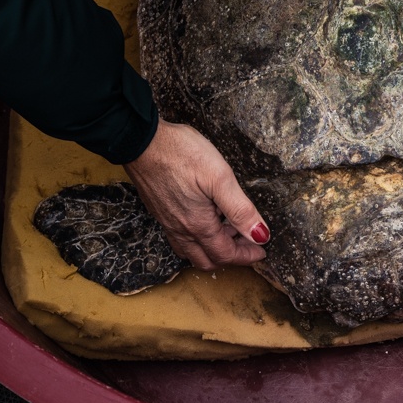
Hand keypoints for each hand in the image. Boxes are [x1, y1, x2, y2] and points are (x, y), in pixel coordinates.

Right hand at [123, 119, 268, 270]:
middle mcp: (181, 230)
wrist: (141, 142)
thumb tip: (260, 235)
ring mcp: (168, 222)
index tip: (262, 251)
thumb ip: (241, 210)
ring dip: (214, 249)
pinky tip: (207, 220)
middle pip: (208, 260)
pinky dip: (198, 240)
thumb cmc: (181, 154)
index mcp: (198, 225)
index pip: (226, 254)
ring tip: (231, 230)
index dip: (246, 256)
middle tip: (249, 244)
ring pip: (193, 252)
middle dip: (231, 257)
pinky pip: (180, 239)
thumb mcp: (220, 178)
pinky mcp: (161, 212)